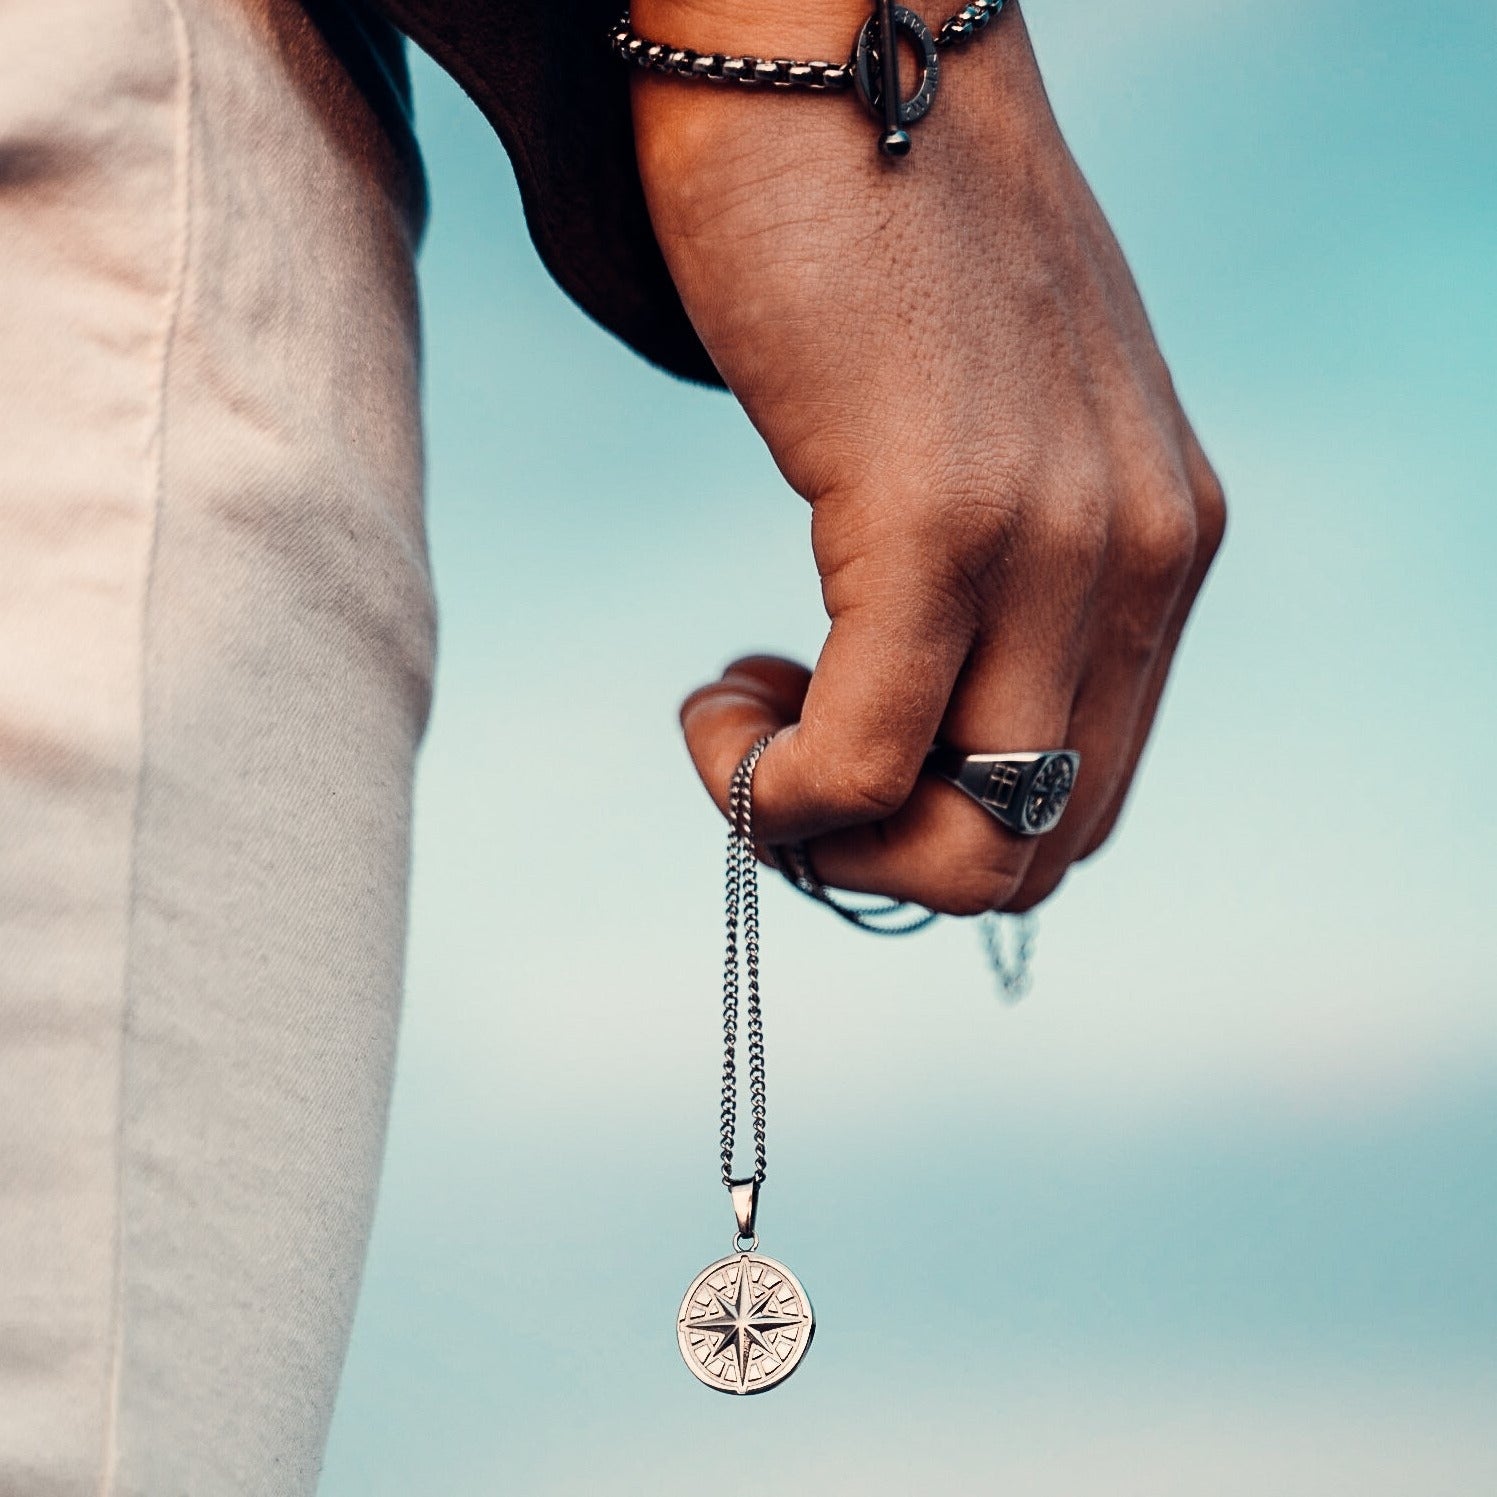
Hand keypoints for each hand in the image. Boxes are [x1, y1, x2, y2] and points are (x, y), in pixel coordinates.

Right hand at [630, 0, 1225, 913]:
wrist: (821, 33)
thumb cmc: (876, 233)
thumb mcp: (986, 426)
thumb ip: (1002, 567)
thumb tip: (917, 708)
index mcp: (1158, 543)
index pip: (1088, 797)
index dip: (943, 826)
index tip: (835, 738)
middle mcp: (1138, 555)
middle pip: (1041, 851)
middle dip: (890, 862)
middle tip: (782, 758)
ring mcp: (1053, 539)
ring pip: (967, 841)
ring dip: (826, 834)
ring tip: (740, 709)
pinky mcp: (939, 514)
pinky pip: (865, 761)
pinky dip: (772, 782)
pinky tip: (714, 688)